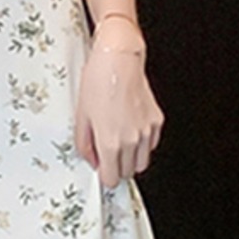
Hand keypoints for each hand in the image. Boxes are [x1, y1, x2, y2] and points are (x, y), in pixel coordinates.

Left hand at [74, 27, 164, 188]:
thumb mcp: (81, 116)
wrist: (119, 60)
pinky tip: (130, 129)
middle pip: (128, 173)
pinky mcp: (156, 121)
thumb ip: (85, 145)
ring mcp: (147, 131)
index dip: (105, 176)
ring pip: (142, 162)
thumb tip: (92, 160)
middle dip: (117, 168)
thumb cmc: (98, 82)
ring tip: (119, 142)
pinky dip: (142, 144)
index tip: (102, 170)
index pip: (112, 179)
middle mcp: (132, 139)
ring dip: (131, 159)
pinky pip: (151, 145)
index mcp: (111, 141)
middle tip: (108, 154)